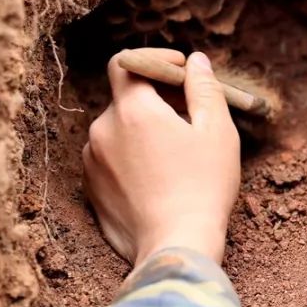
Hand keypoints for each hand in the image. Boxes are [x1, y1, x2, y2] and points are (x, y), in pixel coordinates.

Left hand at [82, 49, 240, 266]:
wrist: (175, 246)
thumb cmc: (202, 187)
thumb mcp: (217, 131)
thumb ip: (204, 88)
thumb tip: (196, 62)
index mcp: (133, 110)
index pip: (126, 62)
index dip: (153, 60)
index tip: (180, 72)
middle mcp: (103, 130)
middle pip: (125, 97)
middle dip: (155, 99)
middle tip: (189, 117)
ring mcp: (92, 162)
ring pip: (118, 129)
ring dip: (142, 130)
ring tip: (175, 154)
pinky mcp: (90, 189)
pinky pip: (110, 158)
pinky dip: (130, 157)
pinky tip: (159, 178)